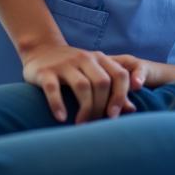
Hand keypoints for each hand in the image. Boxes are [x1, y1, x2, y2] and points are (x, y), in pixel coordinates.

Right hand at [21, 44, 149, 122]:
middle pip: (102, 83)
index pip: (120, 75)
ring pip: (82, 86)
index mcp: (100, 59)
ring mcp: (65, 64)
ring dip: (84, 109)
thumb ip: (113, 90)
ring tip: (81, 124)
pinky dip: (58, 105)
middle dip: (101, 106)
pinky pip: (53, 89)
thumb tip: (132, 110)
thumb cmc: (74, 68)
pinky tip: (62, 118)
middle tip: (95, 124)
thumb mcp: (95, 73)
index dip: (120, 96)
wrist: (42, 50)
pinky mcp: (46, 72)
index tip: (113, 116)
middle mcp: (85, 59)